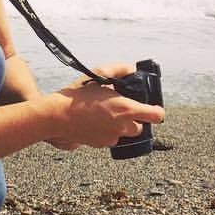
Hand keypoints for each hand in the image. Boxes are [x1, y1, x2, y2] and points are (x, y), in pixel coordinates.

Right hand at [45, 76, 164, 149]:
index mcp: (126, 109)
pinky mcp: (102, 144)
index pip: (156, 115)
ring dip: (121, 125)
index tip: (152, 107)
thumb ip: (119, 69)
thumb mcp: (99, 74)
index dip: (156, 110)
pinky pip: (111, 138)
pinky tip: (96, 121)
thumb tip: (131, 69)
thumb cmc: (78, 95)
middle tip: (122, 108)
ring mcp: (112, 137)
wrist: (59, 116)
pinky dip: (108, 131)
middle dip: (135, 118)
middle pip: (140, 126)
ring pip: (125, 133)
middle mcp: (122, 126)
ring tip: (106, 114)